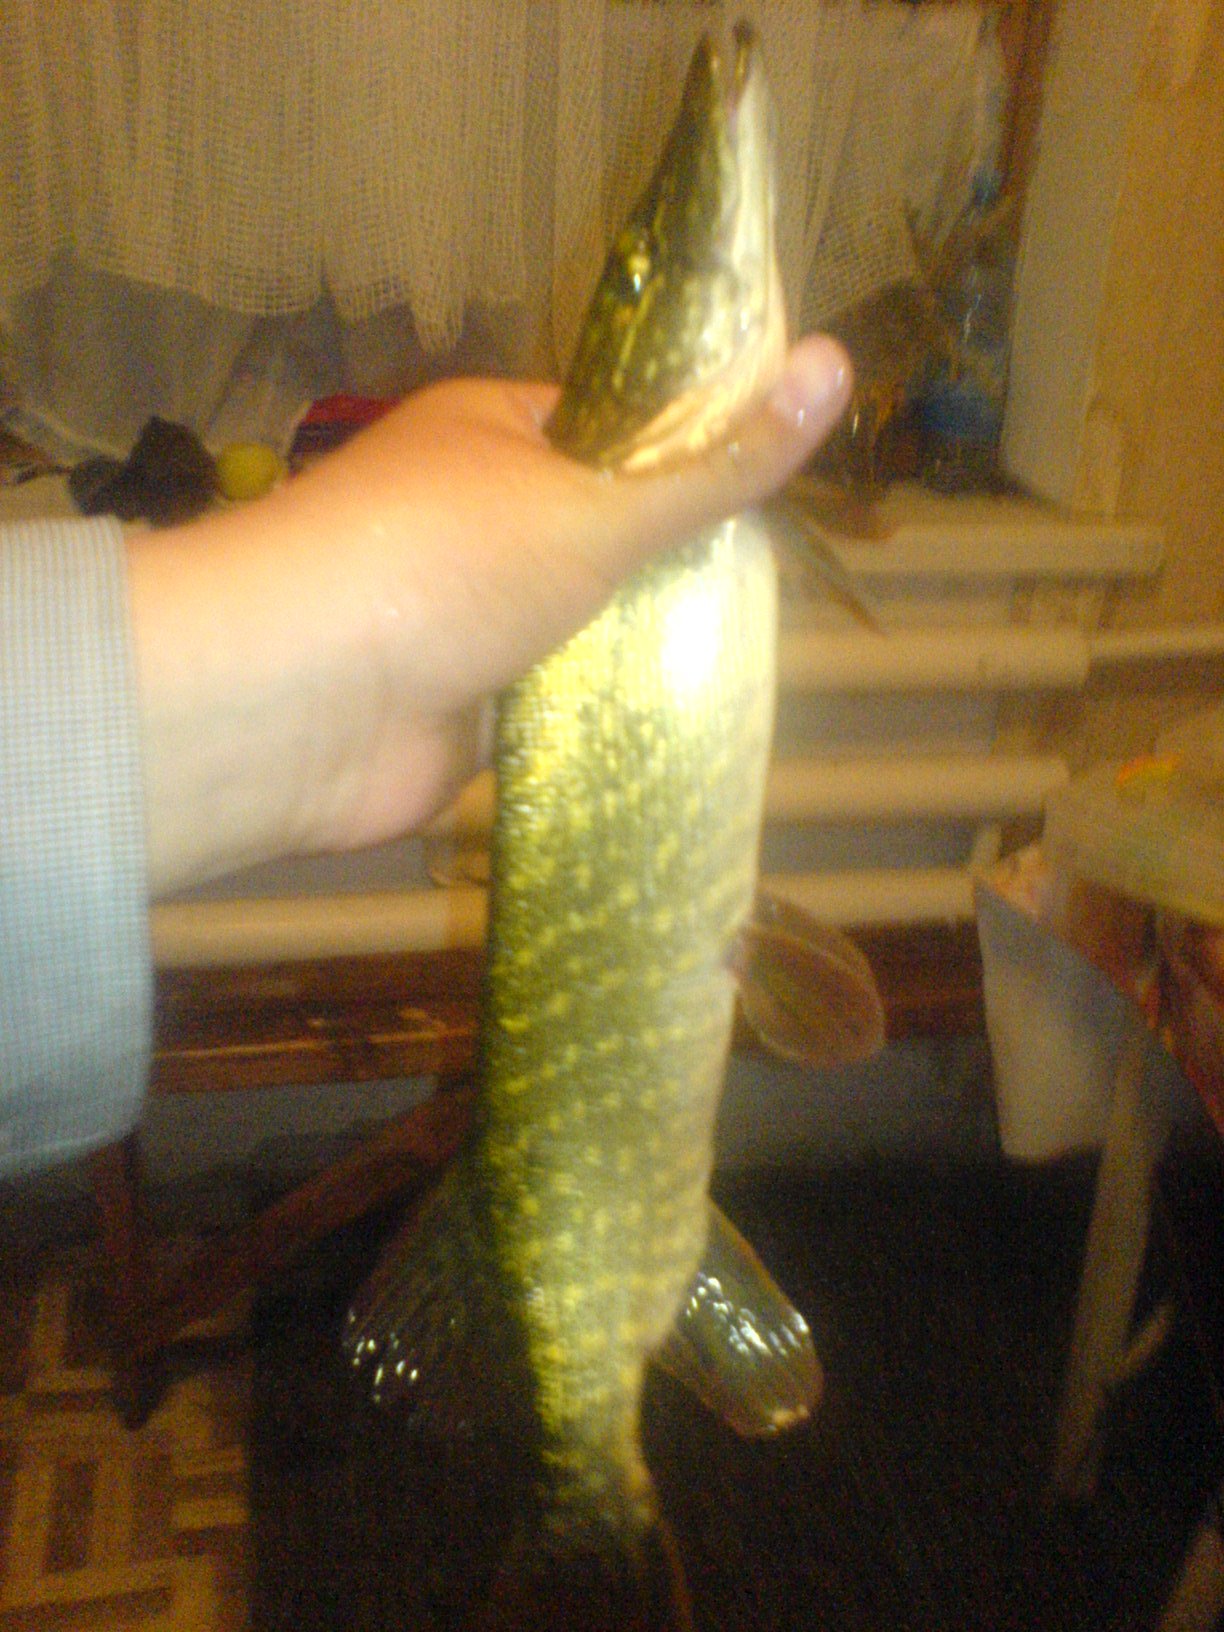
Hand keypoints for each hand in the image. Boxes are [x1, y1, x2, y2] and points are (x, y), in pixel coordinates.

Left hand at [128, 336, 850, 895]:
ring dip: (642, 643)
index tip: (772, 483)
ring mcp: (472, 611)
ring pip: (587, 621)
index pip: (618, 423)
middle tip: (770, 587)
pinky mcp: (469, 702)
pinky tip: (679, 720)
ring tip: (741, 657)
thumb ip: (717, 465)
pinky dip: (605, 710)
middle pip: (608, 529)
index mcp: (495, 430)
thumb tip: (838, 363)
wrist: (303, 706)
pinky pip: (559, 697)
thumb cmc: (446, 564)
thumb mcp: (600, 503)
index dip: (694, 449)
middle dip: (675, 563)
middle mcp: (479, 512)